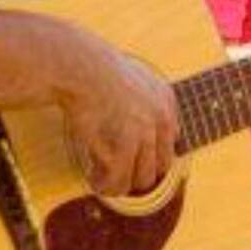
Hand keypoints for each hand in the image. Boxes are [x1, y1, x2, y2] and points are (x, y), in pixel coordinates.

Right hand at [53, 32, 178, 197]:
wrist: (80, 65)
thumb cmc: (92, 68)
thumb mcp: (126, 75)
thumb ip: (137, 98)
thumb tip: (136, 125)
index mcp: (165, 100)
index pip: (170, 142)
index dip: (148, 155)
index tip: (126, 158)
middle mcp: (162, 118)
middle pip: (160, 166)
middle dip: (136, 173)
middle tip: (113, 173)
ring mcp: (145, 133)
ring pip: (141, 179)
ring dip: (121, 184)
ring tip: (101, 180)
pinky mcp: (125, 146)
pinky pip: (118, 180)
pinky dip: (105, 184)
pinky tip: (93, 179)